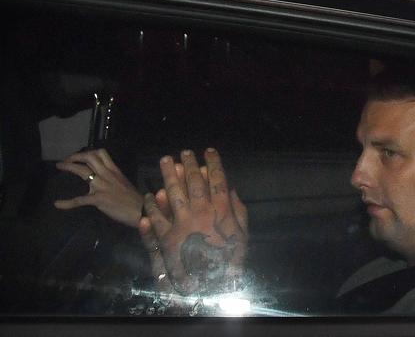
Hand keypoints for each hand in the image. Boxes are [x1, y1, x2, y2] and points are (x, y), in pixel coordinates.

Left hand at [55, 148, 142, 227]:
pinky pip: (79, 200)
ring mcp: (102, 186)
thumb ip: (113, 177)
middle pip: (89, 157)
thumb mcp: (124, 182)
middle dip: (75, 157)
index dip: (87, 153)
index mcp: (114, 170)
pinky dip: (67, 202)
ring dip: (69, 167)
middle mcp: (107, 174)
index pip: (100, 153)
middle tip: (66, 161)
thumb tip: (103, 177)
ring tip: (60, 167)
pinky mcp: (98, 199)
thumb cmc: (134, 199)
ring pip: (82, 171)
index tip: (80, 157)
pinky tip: (58, 204)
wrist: (140, 210)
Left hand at [141, 148, 247, 295]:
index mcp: (221, 211)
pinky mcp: (167, 238)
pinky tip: (149, 196)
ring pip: (173, 193)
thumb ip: (238, 212)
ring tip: (165, 161)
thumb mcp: (242, 236)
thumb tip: (231, 190)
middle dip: (189, 164)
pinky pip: (157, 217)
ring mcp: (182, 224)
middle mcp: (201, 212)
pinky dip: (152, 206)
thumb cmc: (230, 260)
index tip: (209, 151)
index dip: (213, 163)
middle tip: (184, 152)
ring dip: (168, 175)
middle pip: (193, 182)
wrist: (213, 286)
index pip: (217, 180)